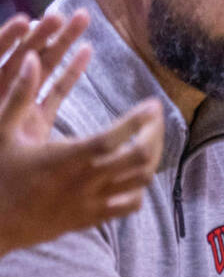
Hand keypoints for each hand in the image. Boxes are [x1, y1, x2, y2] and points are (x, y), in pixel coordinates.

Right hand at [0, 11, 163, 254]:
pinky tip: (133, 172)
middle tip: (155, 118)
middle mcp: (85, 181)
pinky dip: (140, 187)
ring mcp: (93, 202)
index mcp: (66, 158)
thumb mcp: (2, 130)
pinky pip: (131, 204)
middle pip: (140, 158)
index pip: (115, 138)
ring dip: (152, 158)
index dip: (140, 120)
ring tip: (149, 140)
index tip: (152, 104)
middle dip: (155, 134)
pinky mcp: (93, 218)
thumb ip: (19, 94)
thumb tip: (32, 59)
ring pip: (142, 181)